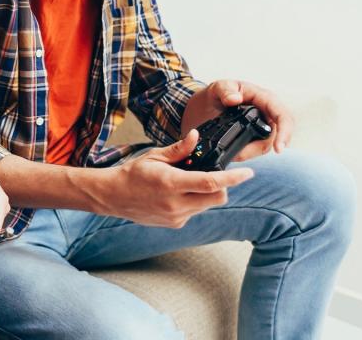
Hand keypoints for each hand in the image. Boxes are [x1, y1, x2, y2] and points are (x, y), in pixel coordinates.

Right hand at [94, 131, 254, 227]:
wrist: (114, 196)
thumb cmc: (133, 174)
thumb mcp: (155, 156)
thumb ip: (179, 149)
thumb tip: (196, 137)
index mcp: (171, 183)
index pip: (211, 183)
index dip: (233, 178)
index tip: (248, 173)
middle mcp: (176, 204)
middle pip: (217, 198)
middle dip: (223, 186)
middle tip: (214, 174)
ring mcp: (176, 217)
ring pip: (207, 205)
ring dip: (207, 194)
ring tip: (189, 182)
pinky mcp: (175, 224)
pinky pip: (195, 212)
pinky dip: (194, 202)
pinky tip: (178, 194)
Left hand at [205, 79, 295, 160]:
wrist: (211, 102)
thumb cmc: (220, 91)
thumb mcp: (219, 86)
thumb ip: (225, 91)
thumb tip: (235, 99)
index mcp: (264, 98)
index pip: (282, 115)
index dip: (284, 132)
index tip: (279, 149)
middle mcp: (268, 113)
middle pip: (274, 136)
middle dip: (257, 148)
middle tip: (238, 155)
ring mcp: (263, 126)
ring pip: (264, 146)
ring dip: (248, 153)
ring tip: (231, 153)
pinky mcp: (256, 136)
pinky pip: (255, 149)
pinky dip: (244, 153)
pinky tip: (233, 153)